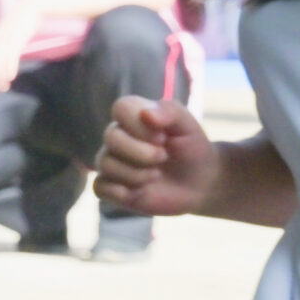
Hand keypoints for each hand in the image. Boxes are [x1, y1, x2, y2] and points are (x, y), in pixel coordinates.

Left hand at [0, 15, 33, 95]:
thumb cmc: (22, 21)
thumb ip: (5, 44)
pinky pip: (11, 55)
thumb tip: (4, 56)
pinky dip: (10, 67)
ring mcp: (6, 39)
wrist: (31, 6)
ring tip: (2, 89)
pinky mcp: (16, 38)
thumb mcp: (10, 32)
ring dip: (0, 76)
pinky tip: (11, 77)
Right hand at [95, 95, 219, 215]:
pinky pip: (100, 187)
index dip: (140, 123)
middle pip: (111, 138)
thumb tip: (146, 114)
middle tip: (163, 157)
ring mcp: (112, 162)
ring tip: (156, 175)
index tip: (163, 137)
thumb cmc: (191, 149)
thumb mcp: (188, 126)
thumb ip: (170, 111)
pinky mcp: (110, 188)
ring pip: (105, 164)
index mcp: (134, 117)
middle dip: (141, 152)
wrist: (199, 184)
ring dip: (136, 174)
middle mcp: (118, 137)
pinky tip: (142, 191)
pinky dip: (121, 192)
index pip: (120, 108)